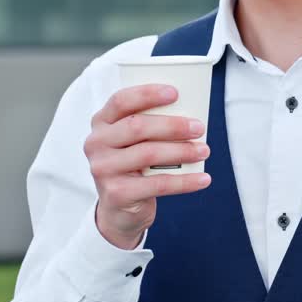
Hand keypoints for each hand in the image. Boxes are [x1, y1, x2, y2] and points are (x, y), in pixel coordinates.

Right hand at [85, 84, 211, 249]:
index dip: (147, 94)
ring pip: (148, 154)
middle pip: (137, 127)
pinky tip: (203, 178)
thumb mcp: (136, 141)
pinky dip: (184, 181)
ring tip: (204, 150)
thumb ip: (151, 125)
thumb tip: (190, 115)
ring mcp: (103, 169)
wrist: (119, 209)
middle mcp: (97, 143)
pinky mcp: (117, 194)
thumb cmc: (135, 164)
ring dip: (182, 151)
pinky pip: (158, 184)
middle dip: (173, 125)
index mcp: (102, 122)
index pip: (121, 101)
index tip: (175, 93)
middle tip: (199, 127)